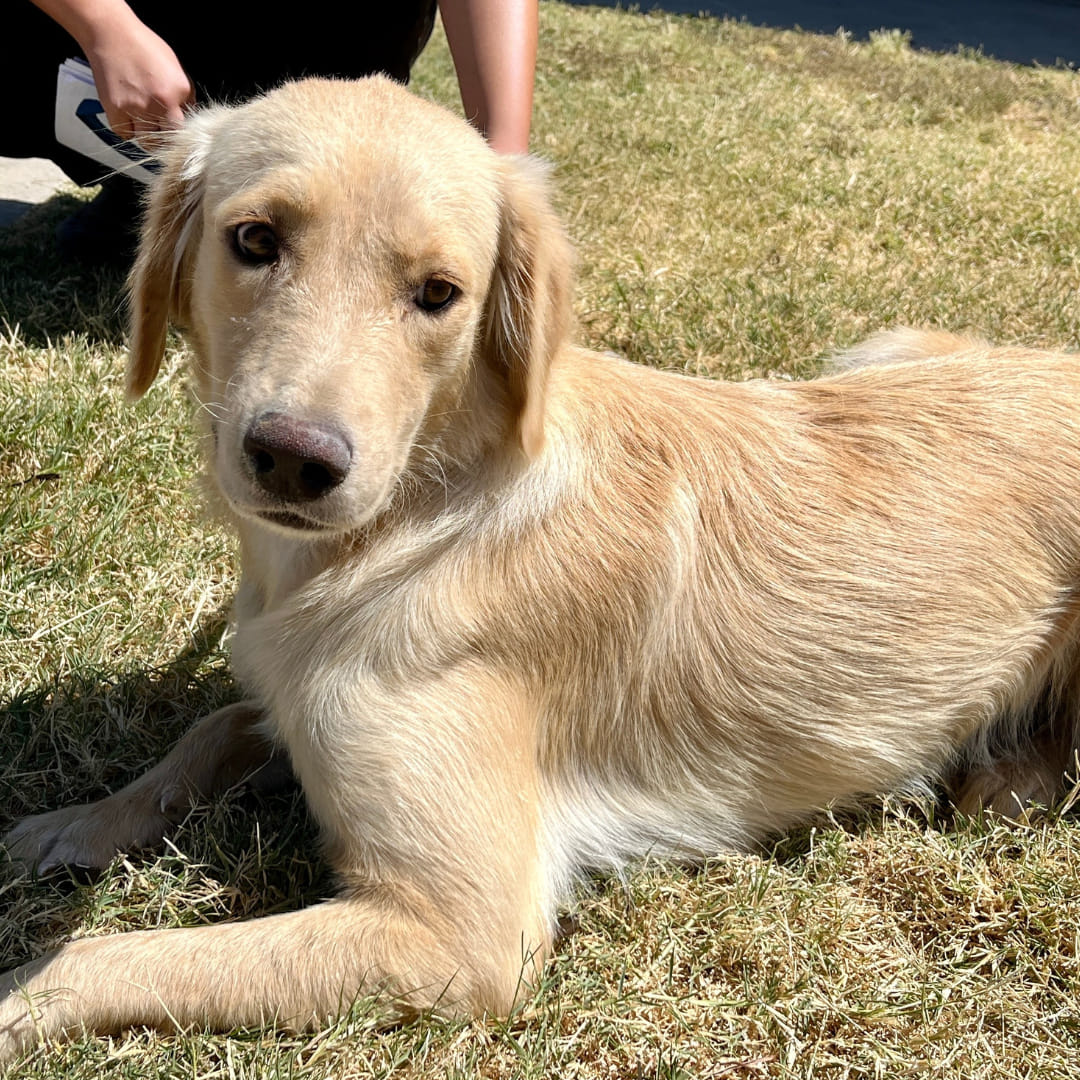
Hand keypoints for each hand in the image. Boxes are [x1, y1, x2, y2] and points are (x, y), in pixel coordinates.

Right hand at [80, 10, 193, 144]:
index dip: (179, 134)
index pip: (185, 130)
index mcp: (177, 92)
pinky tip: (128, 116)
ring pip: (146, 142)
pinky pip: (125, 134)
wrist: (111, 34)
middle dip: (164, 138)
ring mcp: (136, 108)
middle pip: (166, 140)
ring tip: (143, 121)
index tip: (175, 134)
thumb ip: (186, 97)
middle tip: (159, 130)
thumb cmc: (144, 47)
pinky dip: (127, 129)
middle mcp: (159, 103)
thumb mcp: (176, 69)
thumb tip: (189, 119)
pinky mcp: (115, 109)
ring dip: (146, 136)